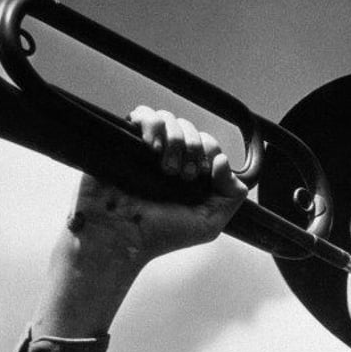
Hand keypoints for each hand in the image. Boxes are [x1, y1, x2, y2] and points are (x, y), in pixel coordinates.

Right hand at [70, 106, 247, 264]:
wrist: (120, 237)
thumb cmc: (160, 235)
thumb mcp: (208, 224)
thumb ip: (230, 196)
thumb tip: (223, 161)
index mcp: (189, 175)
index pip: (207, 144)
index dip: (209, 150)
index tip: (200, 172)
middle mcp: (169, 159)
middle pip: (190, 128)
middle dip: (192, 147)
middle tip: (182, 175)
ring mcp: (146, 150)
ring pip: (169, 118)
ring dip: (174, 138)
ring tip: (165, 167)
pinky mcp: (124, 142)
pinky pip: (142, 114)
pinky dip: (152, 124)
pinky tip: (151, 147)